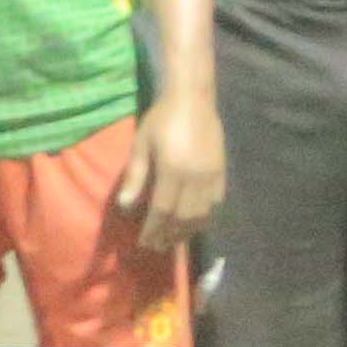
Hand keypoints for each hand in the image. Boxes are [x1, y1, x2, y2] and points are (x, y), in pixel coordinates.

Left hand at [115, 93, 223, 247]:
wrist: (193, 99)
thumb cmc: (161, 119)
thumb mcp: (141, 145)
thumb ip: (135, 177)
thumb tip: (125, 206)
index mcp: (173, 171)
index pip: (162, 210)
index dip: (153, 230)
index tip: (144, 243)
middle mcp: (196, 178)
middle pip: (183, 217)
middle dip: (169, 235)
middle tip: (157, 247)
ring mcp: (212, 176)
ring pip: (202, 214)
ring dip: (187, 231)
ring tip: (172, 240)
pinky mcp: (222, 172)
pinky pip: (216, 203)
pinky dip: (205, 218)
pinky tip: (194, 224)